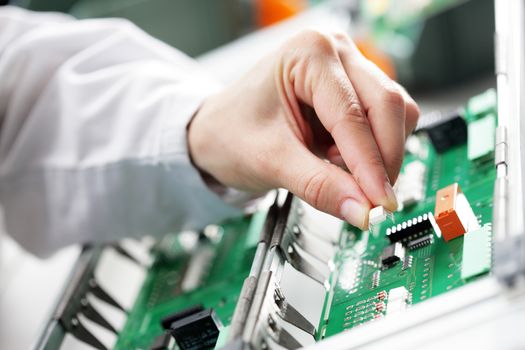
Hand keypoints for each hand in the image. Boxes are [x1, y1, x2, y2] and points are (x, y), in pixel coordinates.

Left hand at [188, 30, 418, 228]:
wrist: (218, 132)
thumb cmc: (231, 132)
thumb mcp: (271, 161)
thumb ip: (320, 186)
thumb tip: (363, 210)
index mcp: (308, 53)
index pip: (352, 114)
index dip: (370, 165)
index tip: (379, 203)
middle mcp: (335, 52)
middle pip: (388, 106)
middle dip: (383, 159)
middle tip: (371, 201)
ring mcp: (348, 69)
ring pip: (395, 113)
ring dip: (380, 154)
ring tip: (337, 170)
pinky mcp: (354, 91)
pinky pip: (386, 121)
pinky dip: (375, 149)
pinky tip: (342, 160)